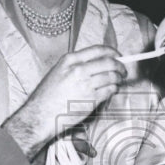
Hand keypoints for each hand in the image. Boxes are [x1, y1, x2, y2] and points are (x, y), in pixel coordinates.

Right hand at [3, 46, 125, 156]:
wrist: (41, 115)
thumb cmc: (47, 96)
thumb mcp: (58, 72)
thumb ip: (75, 65)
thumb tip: (97, 63)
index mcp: (69, 60)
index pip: (98, 50)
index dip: (112, 52)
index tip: (118, 55)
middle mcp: (79, 70)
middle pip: (109, 63)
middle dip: (120, 66)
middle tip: (123, 70)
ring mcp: (86, 85)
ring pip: (112, 77)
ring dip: (118, 79)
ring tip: (117, 82)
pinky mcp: (92, 99)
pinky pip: (110, 90)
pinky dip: (113, 90)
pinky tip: (110, 91)